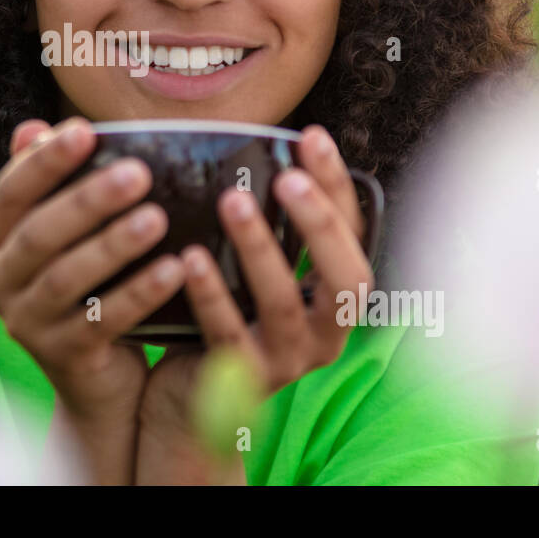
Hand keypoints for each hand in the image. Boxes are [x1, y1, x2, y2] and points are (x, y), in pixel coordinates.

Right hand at [0, 116, 186, 434]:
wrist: (95, 376)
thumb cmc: (87, 283)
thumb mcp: (67, 235)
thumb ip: (53, 184)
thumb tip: (33, 128)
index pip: (10, 192)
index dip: (44, 161)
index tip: (85, 130)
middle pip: (38, 234)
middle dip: (87, 200)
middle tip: (138, 173)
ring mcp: (26, 324)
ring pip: (65, 278)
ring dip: (113, 246)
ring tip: (157, 219)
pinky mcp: (62, 357)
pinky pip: (102, 322)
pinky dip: (138, 294)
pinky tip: (174, 270)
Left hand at [138, 124, 374, 433]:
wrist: (186, 400)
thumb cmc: (225, 316)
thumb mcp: (253, 270)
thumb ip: (267, 225)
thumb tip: (255, 148)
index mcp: (335, 298)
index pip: (353, 236)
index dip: (336, 186)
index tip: (312, 137)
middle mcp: (326, 333)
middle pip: (345, 278)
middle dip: (318, 222)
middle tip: (287, 176)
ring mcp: (288, 361)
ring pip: (283, 304)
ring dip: (259, 247)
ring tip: (233, 200)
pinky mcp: (241, 381)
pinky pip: (229, 334)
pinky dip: (211, 293)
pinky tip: (190, 257)